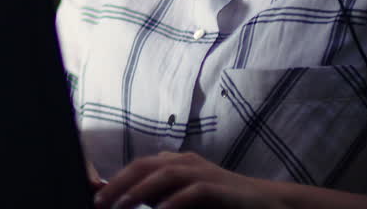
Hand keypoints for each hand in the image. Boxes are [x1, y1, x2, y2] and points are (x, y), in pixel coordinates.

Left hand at [92, 151, 288, 208]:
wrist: (268, 203)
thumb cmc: (223, 204)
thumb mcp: (186, 199)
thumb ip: (161, 197)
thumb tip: (128, 201)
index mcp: (176, 163)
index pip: (139, 166)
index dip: (116, 178)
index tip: (98, 196)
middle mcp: (187, 163)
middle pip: (145, 165)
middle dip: (120, 182)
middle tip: (100, 202)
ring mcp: (204, 173)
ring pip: (165, 174)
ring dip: (139, 189)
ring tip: (121, 205)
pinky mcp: (219, 188)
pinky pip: (193, 192)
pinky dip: (174, 202)